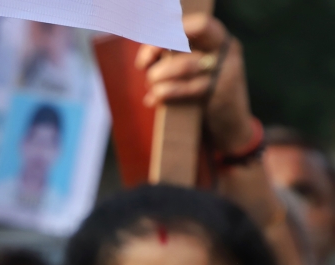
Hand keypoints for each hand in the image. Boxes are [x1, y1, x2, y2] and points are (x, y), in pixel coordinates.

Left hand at [136, 14, 254, 154]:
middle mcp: (226, 50)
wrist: (230, 129)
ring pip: (185, 64)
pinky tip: (154, 99)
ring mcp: (227, 71)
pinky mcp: (222, 93)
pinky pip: (188, 88)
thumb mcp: (192, 73)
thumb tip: (147, 58)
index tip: (149, 52)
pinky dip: (166, 92)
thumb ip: (174, 59)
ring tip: (151, 88)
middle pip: (188, 39)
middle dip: (159, 49)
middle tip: (145, 69)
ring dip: (158, 76)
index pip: (196, 24)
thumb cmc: (203, 98)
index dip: (168, 32)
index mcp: (218, 40)